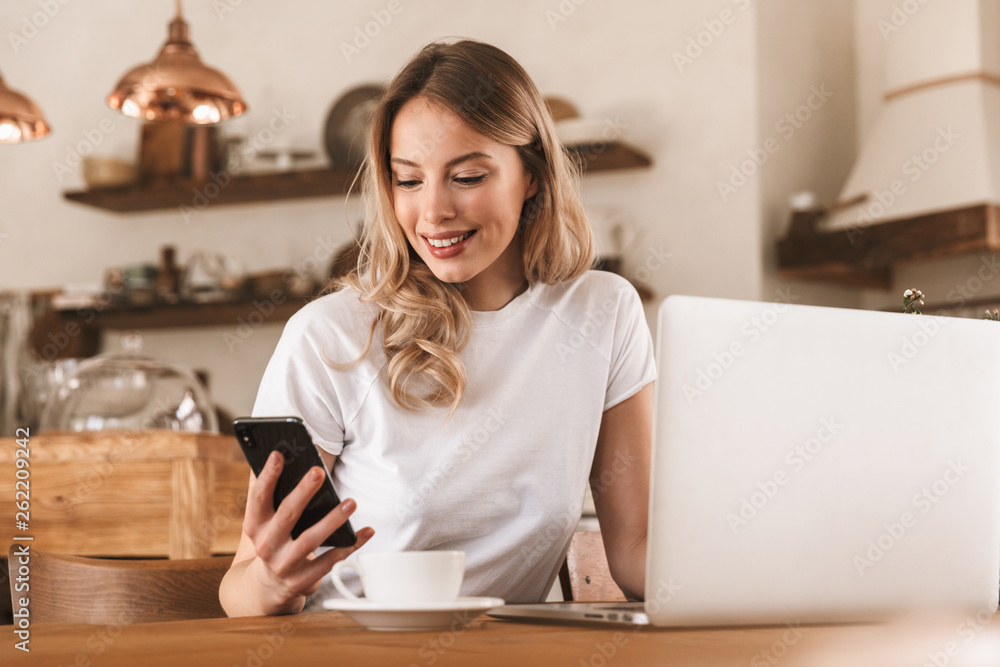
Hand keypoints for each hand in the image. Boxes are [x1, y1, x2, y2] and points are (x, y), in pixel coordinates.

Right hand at [242, 450, 373, 612]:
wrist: (268, 587)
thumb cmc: (274, 539)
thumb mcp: (266, 522)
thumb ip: (274, 496)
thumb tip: (287, 458)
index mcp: (255, 526)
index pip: (258, 497)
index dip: (268, 476)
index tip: (279, 454)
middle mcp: (266, 546)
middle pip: (286, 515)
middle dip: (303, 492)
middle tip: (319, 471)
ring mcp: (284, 565)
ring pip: (310, 540)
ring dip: (332, 520)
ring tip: (351, 502)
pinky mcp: (302, 580)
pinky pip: (331, 561)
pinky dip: (350, 545)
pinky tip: (366, 531)